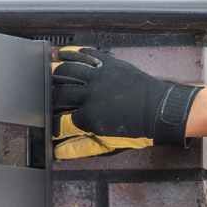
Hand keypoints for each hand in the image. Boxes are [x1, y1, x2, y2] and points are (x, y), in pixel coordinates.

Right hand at [52, 47, 201, 160]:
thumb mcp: (111, 143)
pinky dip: (72, 53)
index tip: (47, 121)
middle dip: (49, 97)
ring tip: (46, 72)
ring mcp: (99, 76)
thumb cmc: (140, 129)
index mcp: (90, 117)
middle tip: (43, 97)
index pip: (60, 119)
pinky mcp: (108, 64)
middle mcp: (90, 94)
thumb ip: (84, 147)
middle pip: (59, 93)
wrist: (162, 111)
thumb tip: (60, 152)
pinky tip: (61, 53)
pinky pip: (85, 54)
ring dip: (54, 71)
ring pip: (67, 69)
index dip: (52, 122)